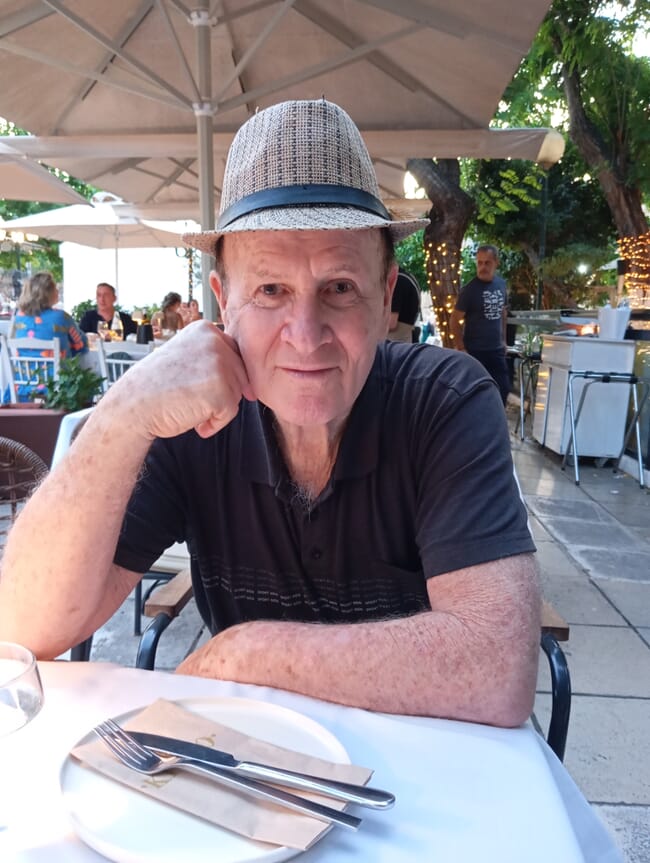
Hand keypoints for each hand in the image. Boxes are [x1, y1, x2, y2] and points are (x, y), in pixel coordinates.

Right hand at [107, 320, 255, 439]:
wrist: (132, 406)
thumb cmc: (155, 387)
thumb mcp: (185, 358)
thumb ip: (213, 359)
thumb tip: (248, 385)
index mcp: (205, 329)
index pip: (233, 356)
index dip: (220, 377)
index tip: (193, 384)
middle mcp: (215, 342)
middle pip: (239, 375)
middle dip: (219, 393)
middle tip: (187, 396)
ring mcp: (219, 365)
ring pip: (237, 395)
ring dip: (216, 408)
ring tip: (187, 405)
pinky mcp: (221, 390)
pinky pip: (230, 413)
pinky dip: (214, 423)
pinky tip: (192, 419)